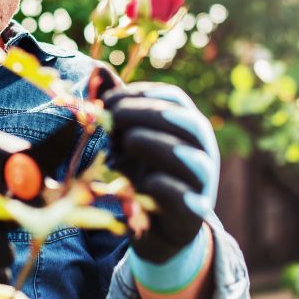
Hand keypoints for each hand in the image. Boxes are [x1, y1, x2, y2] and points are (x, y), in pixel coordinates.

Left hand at [102, 83, 218, 273]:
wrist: (159, 229)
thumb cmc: (143, 174)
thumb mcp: (129, 140)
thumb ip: (118, 109)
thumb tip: (97, 70)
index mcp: (187, 128)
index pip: (175, 99)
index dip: (143, 94)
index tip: (110, 99)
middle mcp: (201, 151)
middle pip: (187, 123)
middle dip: (148, 114)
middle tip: (113, 116)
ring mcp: (201, 183)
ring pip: (192, 159)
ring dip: (159, 145)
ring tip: (129, 140)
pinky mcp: (191, 214)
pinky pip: (185, 198)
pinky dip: (166, 187)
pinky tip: (146, 181)